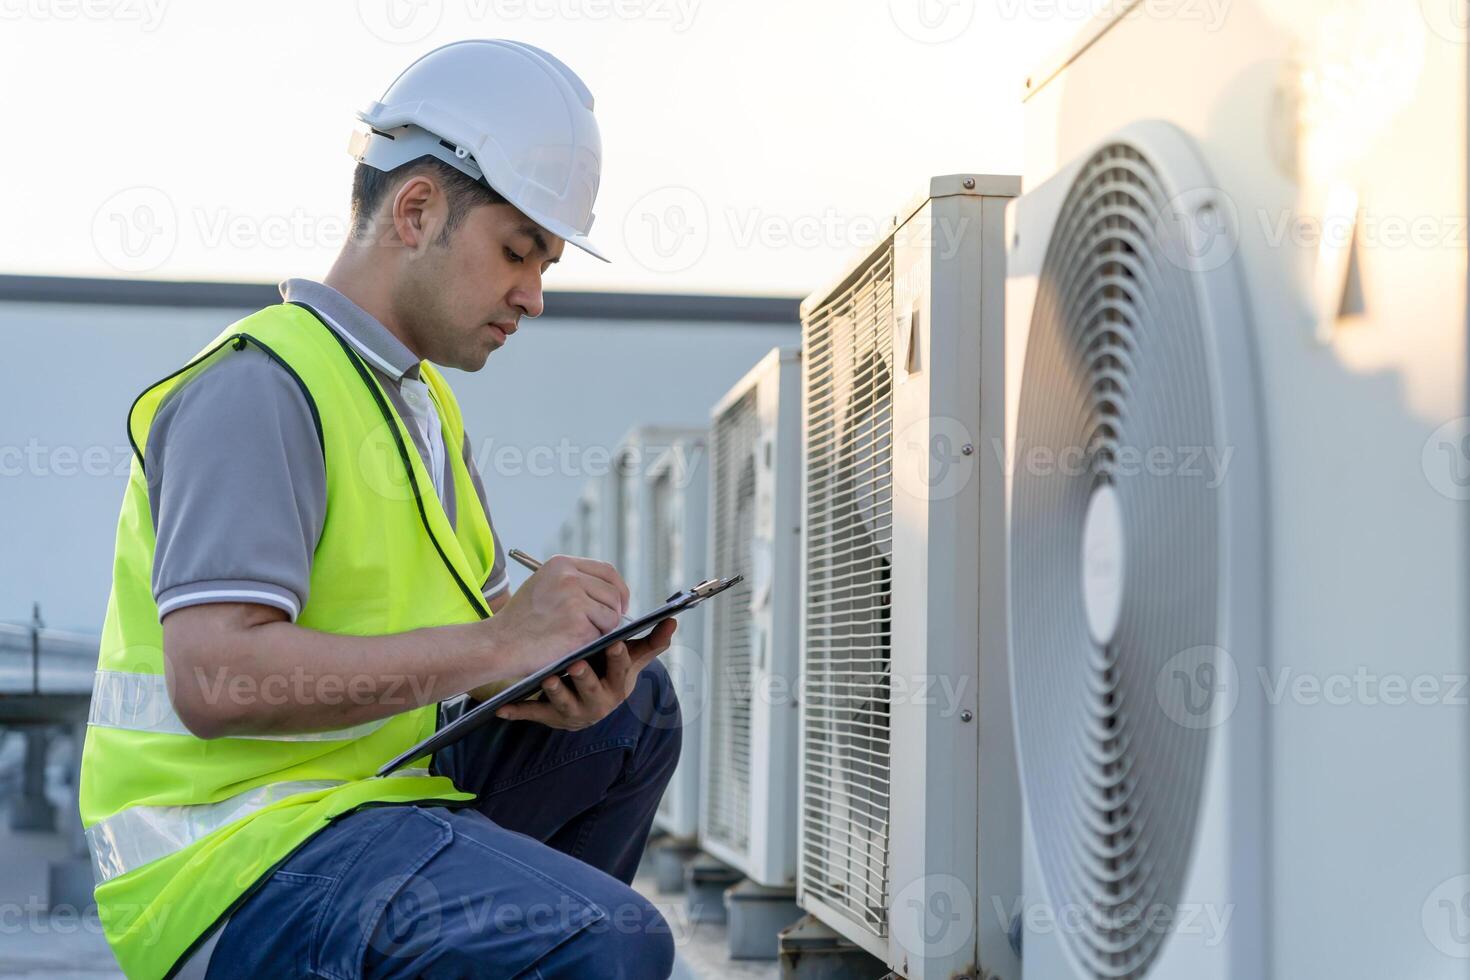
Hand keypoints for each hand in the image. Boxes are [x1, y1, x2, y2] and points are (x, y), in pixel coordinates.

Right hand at [484, 555, 629, 680]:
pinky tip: (572, 644)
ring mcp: (575, 599)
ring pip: (612, 614)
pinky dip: (593, 642)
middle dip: (614, 613)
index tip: (620, 605)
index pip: (607, 571)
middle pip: (614, 593)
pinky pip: (603, 633)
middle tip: (603, 628)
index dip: (618, 589)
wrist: (498, 644)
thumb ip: (573, 582)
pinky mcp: (579, 623)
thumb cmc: (520, 622)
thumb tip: (610, 592)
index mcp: (561, 564)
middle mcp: (569, 576)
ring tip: (578, 636)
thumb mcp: (543, 586)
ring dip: (602, 629)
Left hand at [494, 619, 676, 729]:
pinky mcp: (549, 717)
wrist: (583, 701)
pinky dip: (518, 712)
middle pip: (593, 691)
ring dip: (555, 693)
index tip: (613, 644)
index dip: (618, 660)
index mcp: (618, 686)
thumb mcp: (629, 661)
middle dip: (585, 679)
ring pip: (564, 704)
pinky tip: (503, 708)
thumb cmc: (607, 672)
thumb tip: (674, 621)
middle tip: (576, 664)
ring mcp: (573, 712)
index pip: (621, 672)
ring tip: (547, 679)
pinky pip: (533, 715)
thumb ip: (651, 642)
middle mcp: (599, 703)